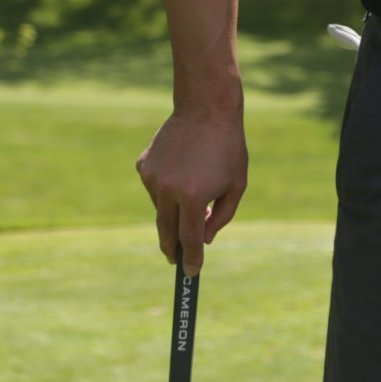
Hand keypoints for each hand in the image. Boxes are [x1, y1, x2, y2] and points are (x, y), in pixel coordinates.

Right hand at [137, 109, 248, 276]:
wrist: (206, 109)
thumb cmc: (228, 148)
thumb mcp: (236, 184)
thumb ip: (221, 215)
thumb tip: (203, 239)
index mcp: (192, 196)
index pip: (189, 238)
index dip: (191, 257)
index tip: (191, 272)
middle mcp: (167, 190)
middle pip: (166, 231)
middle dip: (172, 248)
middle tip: (177, 258)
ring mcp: (152, 178)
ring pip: (160, 208)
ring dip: (175, 208)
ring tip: (195, 184)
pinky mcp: (143, 166)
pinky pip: (155, 187)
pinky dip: (167, 187)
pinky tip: (182, 168)